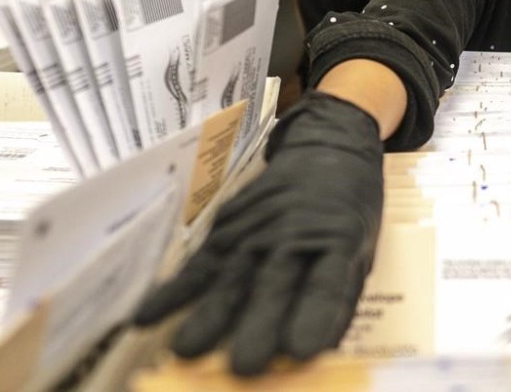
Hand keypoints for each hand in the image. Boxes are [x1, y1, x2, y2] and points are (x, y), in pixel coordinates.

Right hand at [133, 91, 383, 374]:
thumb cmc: (351, 208)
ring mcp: (257, 228)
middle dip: (258, 325)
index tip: (302, 351)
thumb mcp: (363, 249)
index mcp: (340, 242)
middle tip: (243, 365)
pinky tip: (147, 315)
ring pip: (231, 275)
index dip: (315, 315)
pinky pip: (200, 261)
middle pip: (274, 284)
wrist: (330, 145)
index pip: (327, 283)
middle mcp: (294, 235)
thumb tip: (315, 350)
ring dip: (208, 314)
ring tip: (185, 349)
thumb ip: (338, 297)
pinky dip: (174, 290)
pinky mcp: (228, 225)